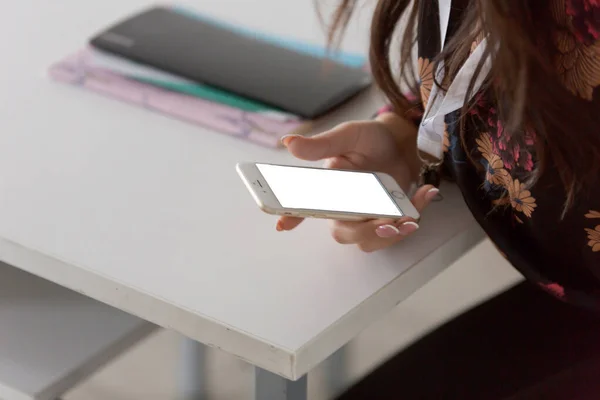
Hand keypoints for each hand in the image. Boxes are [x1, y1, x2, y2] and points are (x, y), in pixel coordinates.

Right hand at [277, 115, 439, 251]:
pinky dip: (413, 218)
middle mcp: (344, 207)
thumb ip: (322, 144)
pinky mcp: (387, 220)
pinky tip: (425, 196)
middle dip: (366, 232)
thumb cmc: (371, 139)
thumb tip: (289, 143)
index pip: (305, 206)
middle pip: (344, 233)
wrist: (402, 143)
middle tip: (387, 221)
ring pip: (370, 241)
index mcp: (329, 188)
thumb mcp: (348, 136)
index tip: (282, 224)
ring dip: (391, 233)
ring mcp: (365, 216)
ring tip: (410, 216)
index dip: (292, 216)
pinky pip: (395, 233)